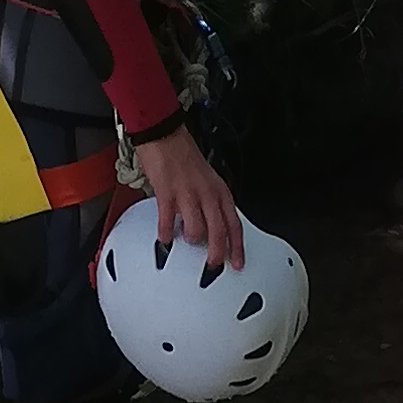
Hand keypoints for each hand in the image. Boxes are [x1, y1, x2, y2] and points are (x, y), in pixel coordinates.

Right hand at [133, 123, 244, 272]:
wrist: (166, 136)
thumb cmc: (185, 157)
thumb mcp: (209, 181)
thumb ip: (213, 204)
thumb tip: (213, 228)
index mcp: (220, 192)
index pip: (235, 225)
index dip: (237, 247)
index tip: (237, 263)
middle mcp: (208, 194)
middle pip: (219, 233)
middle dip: (217, 255)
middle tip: (212, 267)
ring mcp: (188, 195)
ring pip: (197, 231)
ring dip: (190, 240)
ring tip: (184, 238)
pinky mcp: (168, 194)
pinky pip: (168, 222)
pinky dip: (166, 234)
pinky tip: (165, 238)